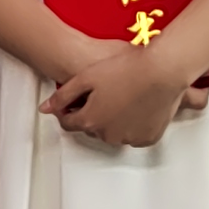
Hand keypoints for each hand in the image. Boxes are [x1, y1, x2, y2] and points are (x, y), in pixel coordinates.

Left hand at [46, 41, 202, 149]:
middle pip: (92, 127)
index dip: (68, 109)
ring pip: (113, 132)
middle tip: (102, 92)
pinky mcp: (148, 138)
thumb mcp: (86, 77)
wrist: (163, 71)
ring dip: (113, 120)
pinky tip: (136, 105)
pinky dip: (133, 124)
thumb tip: (44, 109)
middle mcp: (108, 136)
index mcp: (90, 121)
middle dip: (92, 113)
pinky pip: (134, 133)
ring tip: (122, 96)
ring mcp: (130, 139)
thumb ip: (62, 96)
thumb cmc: (125, 70)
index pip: (69, 122)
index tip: (73, 100)